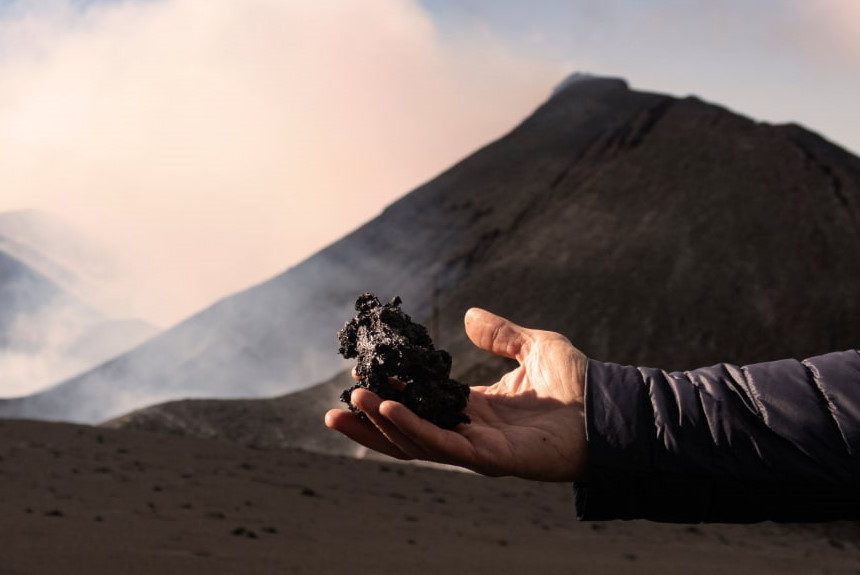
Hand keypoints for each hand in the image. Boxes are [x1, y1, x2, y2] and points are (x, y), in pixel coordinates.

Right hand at [325, 307, 587, 481]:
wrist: (609, 409)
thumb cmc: (578, 383)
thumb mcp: (533, 346)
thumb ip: (500, 334)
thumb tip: (468, 316)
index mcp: (475, 409)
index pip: (422, 405)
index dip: (391, 394)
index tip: (360, 377)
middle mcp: (470, 432)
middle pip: (408, 432)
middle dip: (370, 422)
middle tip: (337, 406)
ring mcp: (477, 448)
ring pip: (417, 442)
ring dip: (380, 423)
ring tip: (351, 402)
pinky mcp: (490, 458)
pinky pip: (441, 445)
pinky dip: (411, 428)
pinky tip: (386, 408)